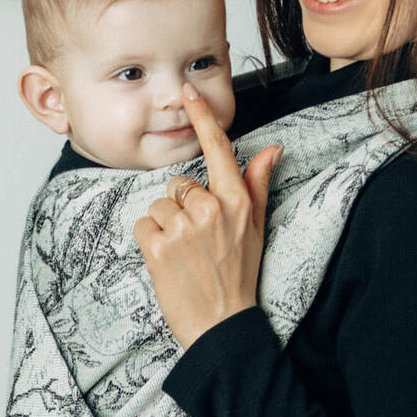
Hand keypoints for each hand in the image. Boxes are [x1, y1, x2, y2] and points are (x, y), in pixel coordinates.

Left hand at [133, 90, 280, 352]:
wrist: (221, 326)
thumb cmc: (239, 276)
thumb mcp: (257, 228)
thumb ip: (257, 184)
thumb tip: (272, 149)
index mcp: (236, 201)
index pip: (217, 148)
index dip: (200, 116)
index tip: (186, 90)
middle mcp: (210, 208)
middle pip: (179, 183)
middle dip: (181, 206)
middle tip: (197, 242)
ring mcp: (182, 226)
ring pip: (159, 203)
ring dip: (164, 225)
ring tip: (183, 254)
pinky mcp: (156, 244)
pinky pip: (143, 223)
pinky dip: (149, 241)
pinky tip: (168, 262)